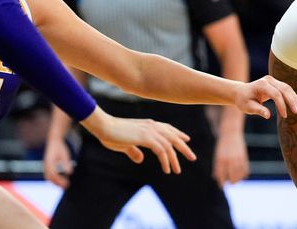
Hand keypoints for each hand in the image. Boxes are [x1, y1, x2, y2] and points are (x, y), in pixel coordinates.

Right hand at [43, 136, 73, 187]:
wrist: (54, 141)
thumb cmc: (60, 147)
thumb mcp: (65, 154)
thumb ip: (66, 163)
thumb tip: (69, 172)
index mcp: (49, 162)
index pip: (53, 175)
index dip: (59, 181)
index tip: (66, 183)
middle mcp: (46, 165)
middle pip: (50, 178)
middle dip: (57, 183)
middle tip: (66, 186)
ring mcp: (45, 166)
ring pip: (48, 178)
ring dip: (55, 182)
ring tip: (64, 185)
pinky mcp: (47, 166)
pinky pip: (49, 175)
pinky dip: (54, 179)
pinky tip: (61, 180)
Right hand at [81, 108, 195, 172]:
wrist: (103, 126)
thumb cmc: (111, 134)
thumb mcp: (124, 144)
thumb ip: (133, 151)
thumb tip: (140, 159)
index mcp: (148, 124)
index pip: (168, 128)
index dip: (178, 134)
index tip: (186, 139)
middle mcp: (152, 126)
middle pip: (173, 136)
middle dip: (183, 147)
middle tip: (192, 157)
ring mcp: (150, 131)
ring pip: (169, 146)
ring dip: (174, 159)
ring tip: (177, 170)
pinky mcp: (146, 137)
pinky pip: (162, 150)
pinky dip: (166, 161)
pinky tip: (167, 169)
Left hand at [213, 130, 248, 185]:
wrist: (230, 133)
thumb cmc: (222, 146)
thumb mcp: (217, 156)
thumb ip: (217, 167)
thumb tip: (216, 178)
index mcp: (220, 161)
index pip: (221, 177)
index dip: (221, 183)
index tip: (221, 185)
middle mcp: (229, 161)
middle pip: (232, 179)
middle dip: (230, 183)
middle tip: (230, 183)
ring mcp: (237, 159)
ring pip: (239, 176)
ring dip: (238, 180)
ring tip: (235, 180)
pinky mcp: (243, 157)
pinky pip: (245, 170)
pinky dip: (244, 174)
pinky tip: (241, 175)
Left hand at [233, 75, 296, 118]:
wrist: (240, 92)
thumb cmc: (243, 100)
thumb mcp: (248, 107)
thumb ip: (258, 110)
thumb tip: (268, 116)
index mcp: (262, 85)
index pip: (276, 94)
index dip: (282, 105)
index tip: (284, 116)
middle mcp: (268, 80)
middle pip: (284, 89)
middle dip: (291, 100)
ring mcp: (272, 80)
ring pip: (286, 88)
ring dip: (293, 98)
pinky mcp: (275, 83)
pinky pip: (285, 89)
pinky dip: (291, 96)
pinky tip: (296, 103)